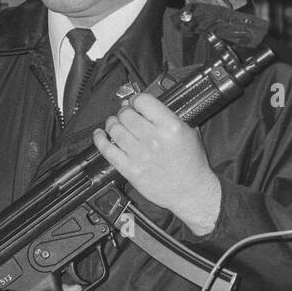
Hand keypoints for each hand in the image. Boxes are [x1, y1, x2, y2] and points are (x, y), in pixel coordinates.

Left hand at [92, 91, 221, 235]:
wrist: (190, 191)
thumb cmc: (191, 163)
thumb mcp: (188, 132)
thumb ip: (167, 116)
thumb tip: (143, 104)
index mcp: (171, 127)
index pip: (144, 101)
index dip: (137, 99)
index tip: (135, 102)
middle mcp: (153, 139)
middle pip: (126, 114)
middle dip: (124, 111)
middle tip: (126, 114)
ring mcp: (139, 154)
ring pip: (114, 129)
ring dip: (112, 123)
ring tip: (115, 123)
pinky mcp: (129, 169)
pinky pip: (106, 149)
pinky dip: (99, 139)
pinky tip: (100, 134)